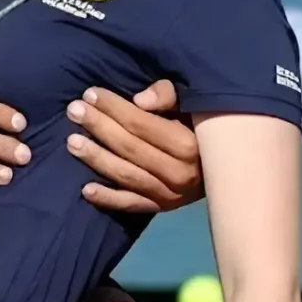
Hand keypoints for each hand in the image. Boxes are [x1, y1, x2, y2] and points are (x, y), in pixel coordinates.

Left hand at [68, 80, 202, 212]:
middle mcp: (179, 173)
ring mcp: (170, 194)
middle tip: (74, 111)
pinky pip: (132, 205)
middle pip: (130, 147)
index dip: (114, 108)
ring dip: (97, 159)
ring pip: (127, 176)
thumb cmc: (204, 128)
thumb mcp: (193, 105)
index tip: (90, 93)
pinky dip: (108, 199)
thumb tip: (139, 101)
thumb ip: (169, 96)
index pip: (141, 124)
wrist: (229, 168)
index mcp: (188, 144)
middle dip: (99, 127)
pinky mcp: (163, 208)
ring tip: (71, 142)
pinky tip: (86, 190)